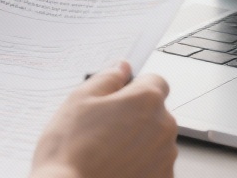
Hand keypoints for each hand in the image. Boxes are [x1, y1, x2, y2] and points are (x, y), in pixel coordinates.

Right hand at [30, 62, 177, 177]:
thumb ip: (107, 78)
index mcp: (147, 100)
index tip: (119, 97)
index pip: (154, 81)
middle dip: (134, 116)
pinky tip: (115, 168)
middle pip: (154, 112)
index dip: (134, 87)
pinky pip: (154, 164)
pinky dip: (140, 165)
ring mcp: (165, 156)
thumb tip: (121, 67)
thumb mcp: (79, 100)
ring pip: (154, 139)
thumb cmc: (70, 152)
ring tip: (105, 153)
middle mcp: (164, 126)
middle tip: (103, 130)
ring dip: (138, 142)